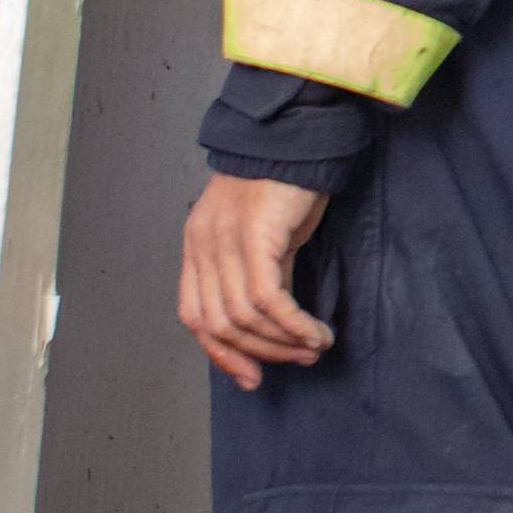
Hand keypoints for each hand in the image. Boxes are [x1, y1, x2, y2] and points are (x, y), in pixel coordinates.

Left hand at [179, 175, 333, 390]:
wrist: (295, 134)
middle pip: (219, 324)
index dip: (221, 354)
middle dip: (261, 352)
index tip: (252, 377)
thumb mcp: (263, 235)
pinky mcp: (255, 236)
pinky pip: (269, 300)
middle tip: (299, 358)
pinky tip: (317, 332)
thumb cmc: (284, 183)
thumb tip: (273, 323)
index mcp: (197, 246)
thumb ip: (259, 274)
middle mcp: (203, 246)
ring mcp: (224, 240)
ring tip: (314, 346)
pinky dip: (294, 325)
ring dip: (283, 343)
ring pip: (244, 317)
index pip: (194, 316)